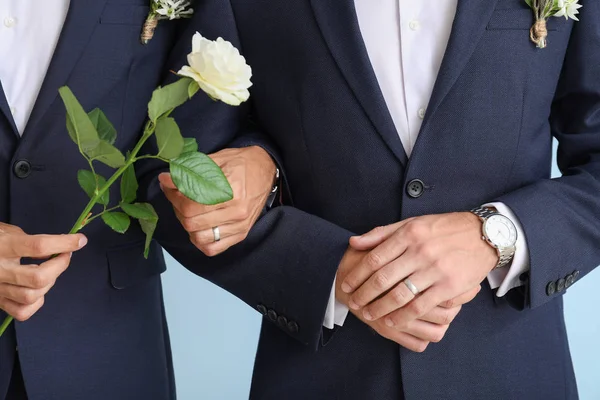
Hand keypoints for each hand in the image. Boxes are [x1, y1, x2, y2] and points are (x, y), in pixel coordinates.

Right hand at [0, 223, 86, 320]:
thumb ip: (31, 241)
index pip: (38, 246)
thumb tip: (58, 250)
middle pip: (38, 277)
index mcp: (2, 246)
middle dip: (60, 267)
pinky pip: (22, 311)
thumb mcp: (8, 232)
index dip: (65, 243)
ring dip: (49, 283)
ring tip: (49, 271)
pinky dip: (36, 302)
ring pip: (32, 296)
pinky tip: (38, 289)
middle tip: (65, 256)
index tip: (80, 240)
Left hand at [160, 146, 276, 256]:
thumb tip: (165, 179)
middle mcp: (237, 212)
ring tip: (188, 212)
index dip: (172, 195)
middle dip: (177, 209)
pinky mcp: (241, 234)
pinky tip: (199, 228)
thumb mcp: (217, 159)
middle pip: (192, 222)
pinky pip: (213, 248)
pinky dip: (200, 241)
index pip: (190, 204)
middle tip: (176, 197)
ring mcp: (239, 226)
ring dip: (187, 226)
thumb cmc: (241, 162)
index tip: (167, 184)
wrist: (266, 169)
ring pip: (199, 237)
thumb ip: (191, 169)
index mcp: (231, 191)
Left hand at [341, 213, 494, 328]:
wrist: (485, 235)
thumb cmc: (444, 229)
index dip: (357, 275)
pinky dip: (402, 317)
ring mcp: (435, 270)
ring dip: (379, 308)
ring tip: (368, 314)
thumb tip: (354, 242)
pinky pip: (420, 306)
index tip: (346, 285)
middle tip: (352, 303)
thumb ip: (382, 233)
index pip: (374, 258)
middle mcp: (420, 251)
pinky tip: (391, 321)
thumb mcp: (412, 223)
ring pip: (399, 295)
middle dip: (363, 294)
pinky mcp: (449, 287)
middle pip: (382, 278)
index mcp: (408, 234)